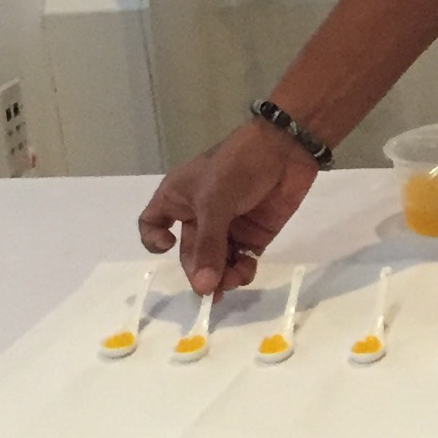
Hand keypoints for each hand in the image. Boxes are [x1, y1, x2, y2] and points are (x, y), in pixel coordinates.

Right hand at [139, 121, 320, 296]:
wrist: (286, 149)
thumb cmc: (236, 167)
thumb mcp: (215, 203)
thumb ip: (208, 246)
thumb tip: (203, 288)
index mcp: (177, 198)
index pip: (151, 224)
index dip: (153, 238)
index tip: (169, 245)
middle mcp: (198, 215)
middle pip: (189, 253)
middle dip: (198, 271)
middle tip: (210, 288)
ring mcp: (227, 227)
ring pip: (215, 262)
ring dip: (221, 277)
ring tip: (232, 281)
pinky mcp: (253, 235)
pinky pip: (240, 261)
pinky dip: (241, 271)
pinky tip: (246, 271)